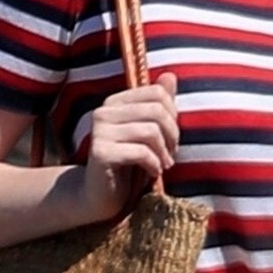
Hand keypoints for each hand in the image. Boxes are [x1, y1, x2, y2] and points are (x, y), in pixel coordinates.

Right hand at [81, 73, 178, 217]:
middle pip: (156, 110)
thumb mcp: (147, 133)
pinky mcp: (101, 152)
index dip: (173, 116)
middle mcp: (104, 112)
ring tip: (163, 165)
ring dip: (164, 152)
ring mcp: (100, 131)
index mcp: (115, 102)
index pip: (157, 93)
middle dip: (172, 135)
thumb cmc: (127, 163)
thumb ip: (158, 106)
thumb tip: (170, 76)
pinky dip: (154, 164)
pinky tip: (153, 173)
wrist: (99, 196)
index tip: (172, 138)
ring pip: (150, 131)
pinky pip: (141, 152)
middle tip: (171, 154)